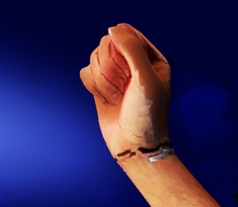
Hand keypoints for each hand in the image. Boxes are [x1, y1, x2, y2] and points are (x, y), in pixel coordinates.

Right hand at [79, 24, 171, 160]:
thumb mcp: (146, 78)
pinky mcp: (101, 86)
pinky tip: (107, 100)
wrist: (134, 146)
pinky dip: (94, 86)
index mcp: (152, 58)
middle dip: (111, 67)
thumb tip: (112, 29)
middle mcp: (134, 63)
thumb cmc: (146, 115)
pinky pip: (86, 72)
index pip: (127, 34)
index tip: (130, 71)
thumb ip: (131, 48)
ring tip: (117, 97)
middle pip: (107, 44)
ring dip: (103, 80)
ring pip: (95, 57)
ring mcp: (116, 74)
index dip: (122, 50)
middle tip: (124, 88)